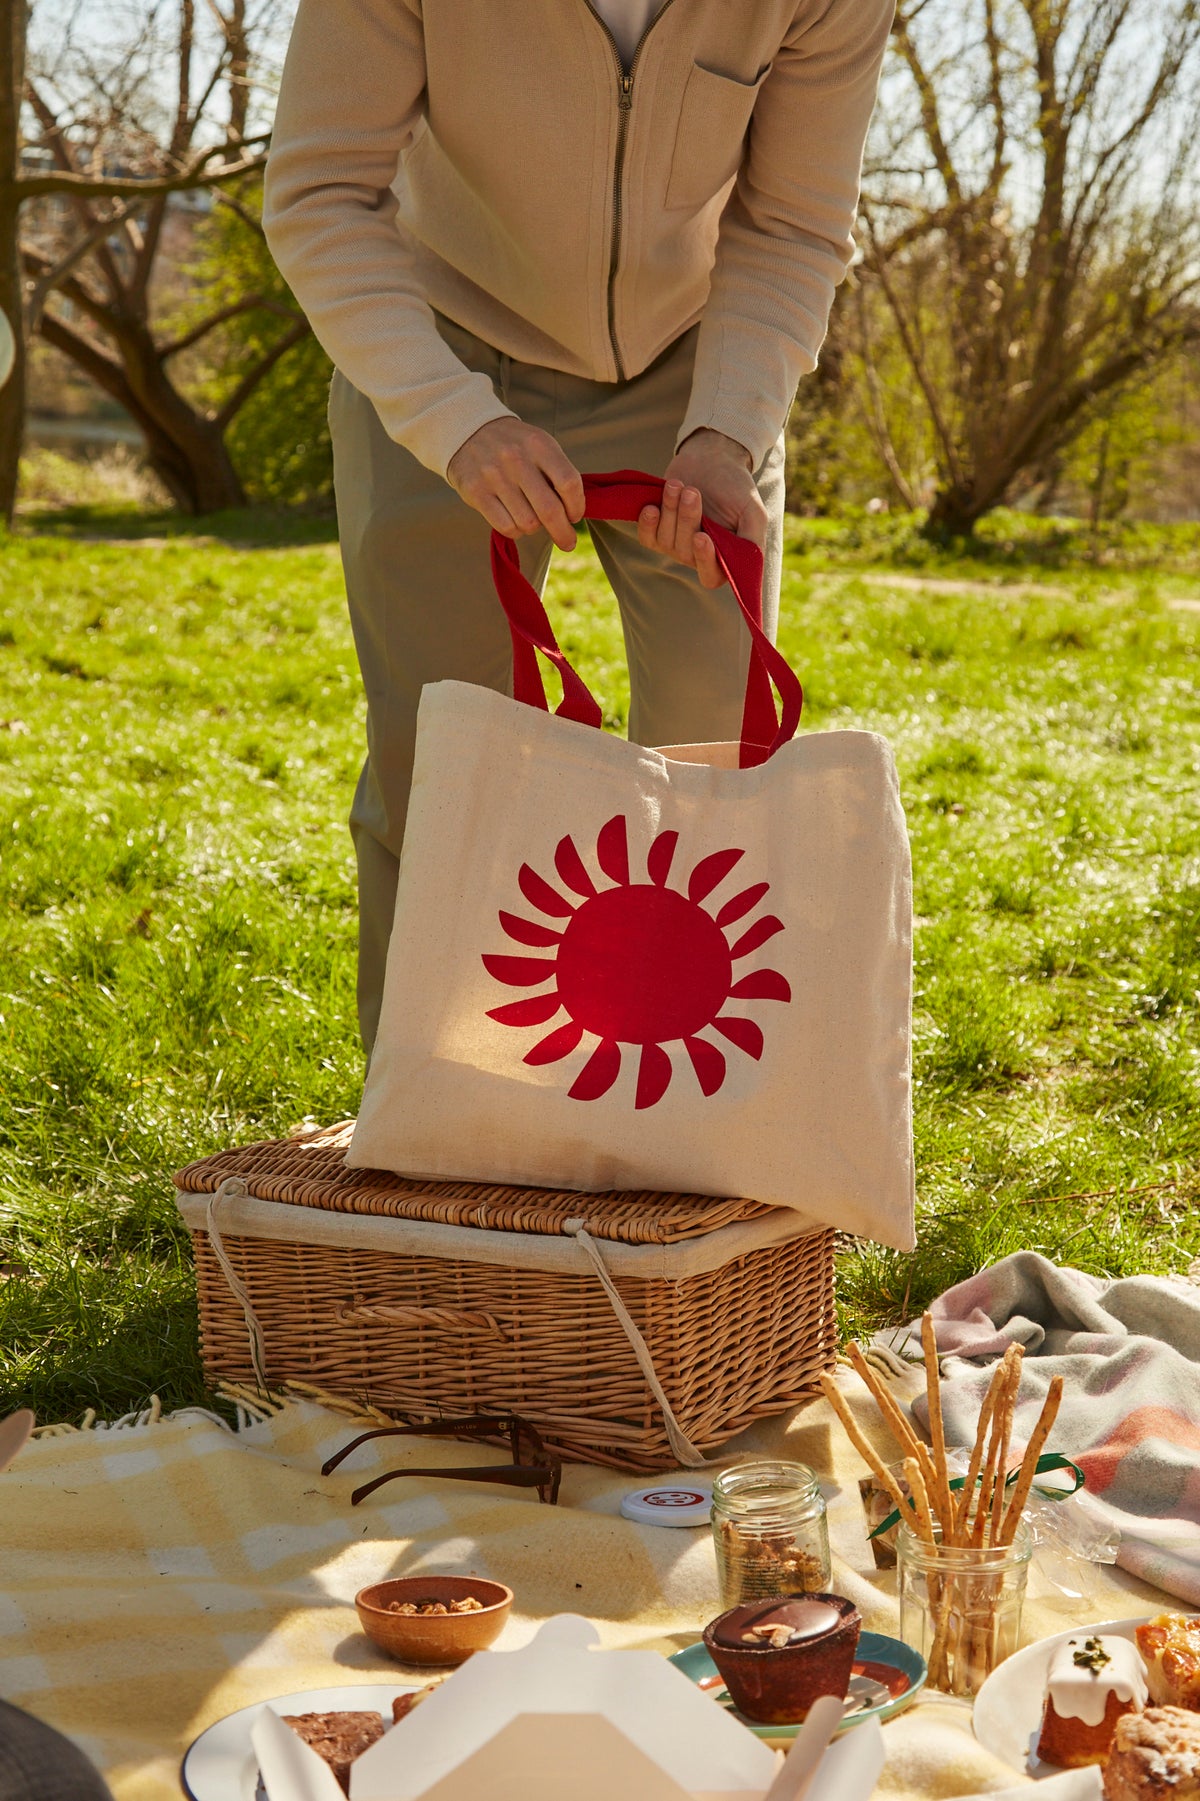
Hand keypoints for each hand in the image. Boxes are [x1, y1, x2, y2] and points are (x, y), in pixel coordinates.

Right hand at [447, 417, 584, 551]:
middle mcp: (517, 459)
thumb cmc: (515, 446)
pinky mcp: (476, 492)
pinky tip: (514, 520)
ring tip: (530, 516)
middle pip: (549, 510)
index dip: (577, 506)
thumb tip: (573, 515)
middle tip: (567, 542)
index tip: (575, 516)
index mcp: (539, 445)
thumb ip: (558, 474)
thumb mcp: (539, 446)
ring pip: (528, 523)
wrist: (468, 431)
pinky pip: (506, 527)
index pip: (569, 483)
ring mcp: (494, 476)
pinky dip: (515, 530)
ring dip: (534, 528)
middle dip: (563, 532)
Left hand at [637, 428, 766, 589]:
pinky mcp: (658, 530)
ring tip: (678, 485)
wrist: (713, 458)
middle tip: (692, 492)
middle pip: (685, 553)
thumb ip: (752, 541)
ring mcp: (677, 544)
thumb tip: (746, 564)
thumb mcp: (753, 512)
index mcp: (724, 557)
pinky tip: (652, 506)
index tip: (701, 536)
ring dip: (670, 511)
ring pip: (666, 541)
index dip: (704, 561)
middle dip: (687, 520)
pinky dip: (647, 523)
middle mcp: (699, 555)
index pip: (711, 576)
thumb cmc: (736, 486)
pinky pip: (647, 538)